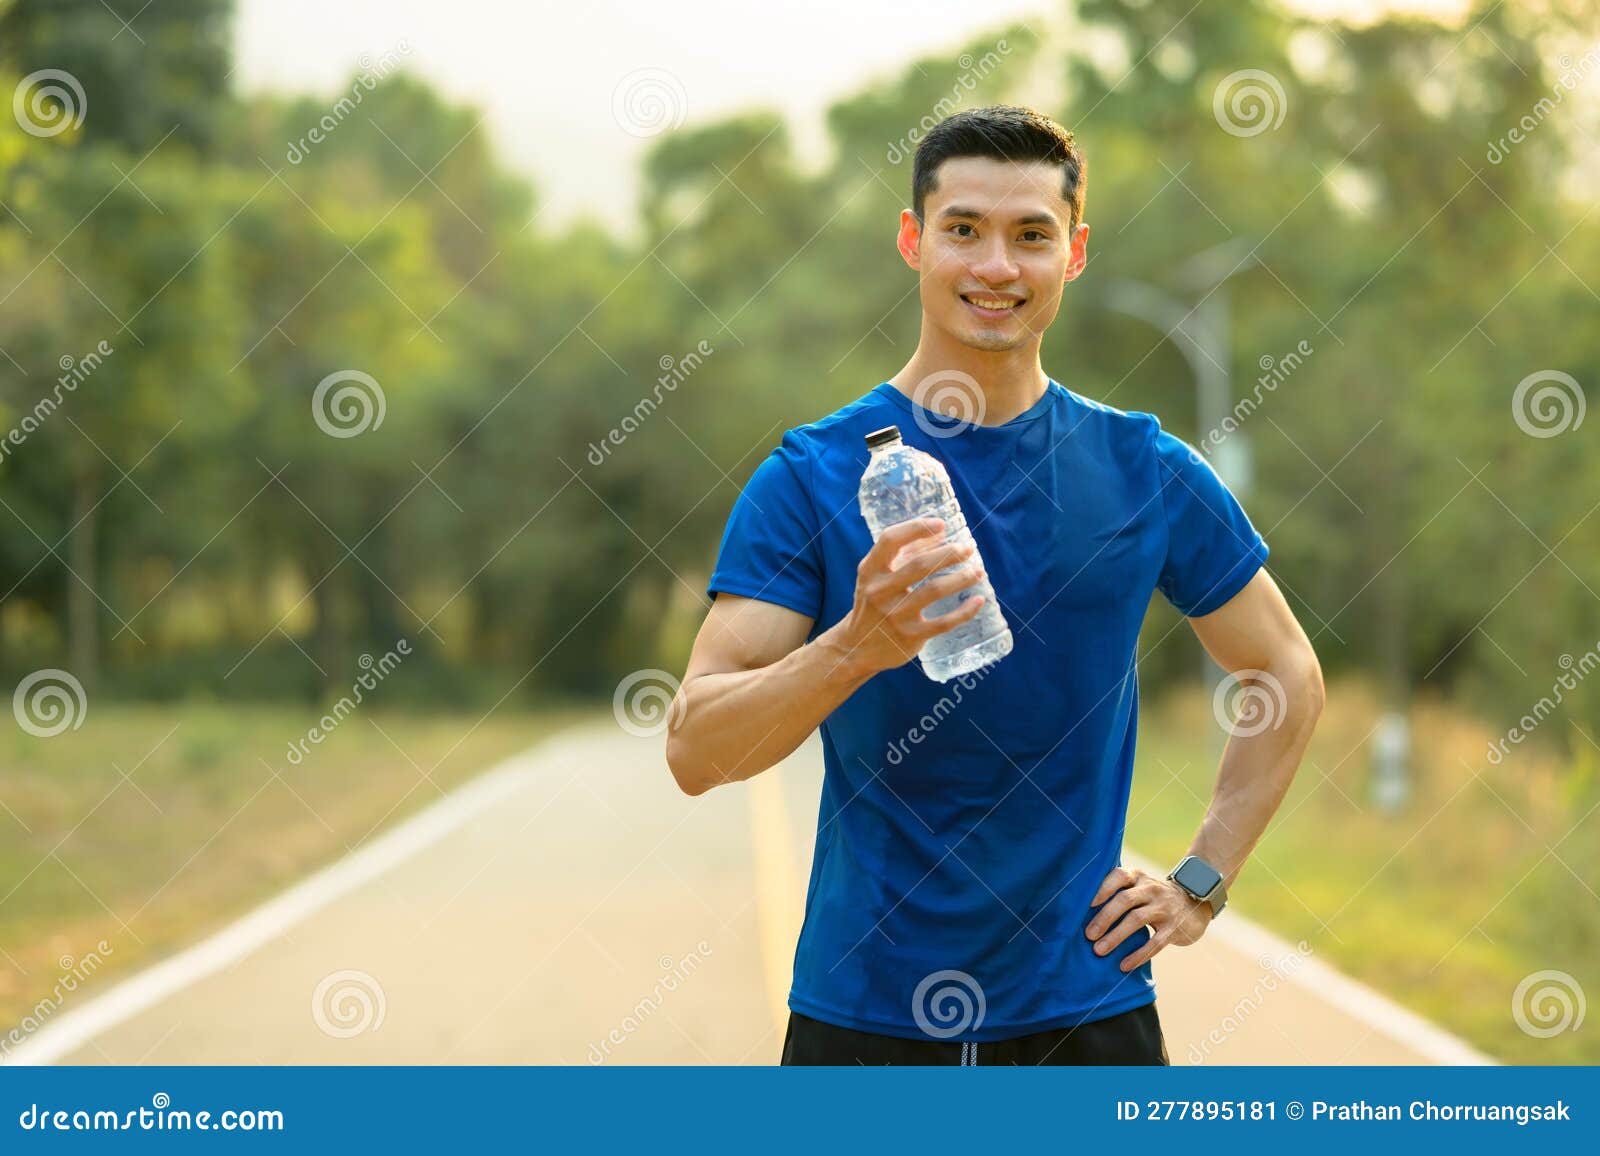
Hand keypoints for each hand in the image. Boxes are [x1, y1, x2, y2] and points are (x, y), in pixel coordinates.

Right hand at [834, 517, 986, 676]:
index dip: (917, 528)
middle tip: (968, 550)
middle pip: (920, 565)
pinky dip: (965, 611)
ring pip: (934, 590)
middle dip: (949, 554)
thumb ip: (906, 553)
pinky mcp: (910, 636)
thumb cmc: (874, 603)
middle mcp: (879, 591)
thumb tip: (940, 532)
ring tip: (978, 572)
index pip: (891, 540)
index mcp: (870, 571)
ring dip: (962, 578)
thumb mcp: (879, 576)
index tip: (941, 524)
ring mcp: (895, 615)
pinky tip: (978, 601)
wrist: (857, 648)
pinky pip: (944, 622)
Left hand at [1085, 865, 1213, 972]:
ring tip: (1099, 951)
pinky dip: (1138, 955)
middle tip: (1088, 935)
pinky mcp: (1174, 928)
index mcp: (1138, 877)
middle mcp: (1151, 889)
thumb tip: (1080, 911)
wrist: (1195, 903)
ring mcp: (1164, 908)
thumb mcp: (1138, 886)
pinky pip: (1155, 943)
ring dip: (1116, 936)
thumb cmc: (1152, 897)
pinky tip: (1124, 965)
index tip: (1086, 904)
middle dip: (1104, 918)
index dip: (1102, 889)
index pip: (1119, 876)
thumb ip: (1117, 892)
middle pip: (1125, 900)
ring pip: (1137, 920)